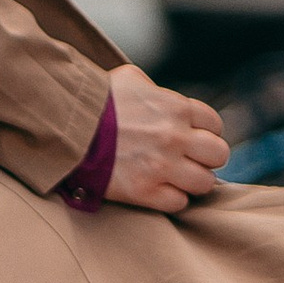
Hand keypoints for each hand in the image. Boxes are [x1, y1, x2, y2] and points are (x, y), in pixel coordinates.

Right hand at [103, 66, 227, 214]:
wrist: (64, 126)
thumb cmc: (94, 101)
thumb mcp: (129, 79)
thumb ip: (154, 89)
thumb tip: (158, 97)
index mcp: (175, 108)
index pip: (214, 125)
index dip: (204, 132)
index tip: (191, 139)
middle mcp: (175, 137)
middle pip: (219, 155)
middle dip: (205, 158)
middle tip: (188, 160)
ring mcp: (162, 166)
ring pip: (204, 183)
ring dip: (191, 182)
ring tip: (173, 178)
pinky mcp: (145, 191)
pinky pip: (178, 203)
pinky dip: (171, 199)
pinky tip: (157, 190)